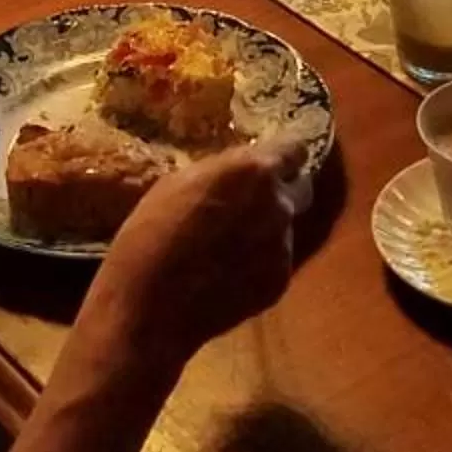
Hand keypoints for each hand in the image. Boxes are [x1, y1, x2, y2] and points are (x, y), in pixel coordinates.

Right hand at [87, 134, 304, 368]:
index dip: (283, 156)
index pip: (294, 149)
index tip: (270, 161)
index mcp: (254, 170)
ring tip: (229, 246)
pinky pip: (277, 262)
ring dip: (266, 230)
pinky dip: (259, 263)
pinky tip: (228, 274)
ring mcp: (284, 246)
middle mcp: (279, 204)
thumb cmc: (153, 230)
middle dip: (280, 192)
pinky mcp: (280, 282)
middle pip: (300, 189)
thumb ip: (222, 172)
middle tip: (249, 203)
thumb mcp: (181, 181)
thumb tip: (238, 175)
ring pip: (285, 229)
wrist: (152, 302)